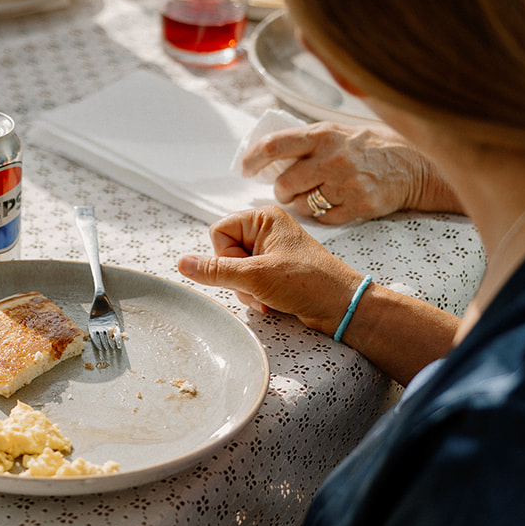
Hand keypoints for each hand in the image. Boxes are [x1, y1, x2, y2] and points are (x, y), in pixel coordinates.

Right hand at [177, 206, 361, 331]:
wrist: (342, 307)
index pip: (217, 232)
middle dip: (236, 278)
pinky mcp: (273, 269)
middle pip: (223, 253)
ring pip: (233, 271)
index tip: (246, 269)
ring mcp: (269, 251)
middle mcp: (265, 231)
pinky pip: (246, 281)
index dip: (225, 256)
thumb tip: (182, 263)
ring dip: (245, 290)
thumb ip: (215, 270)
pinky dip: (254, 295)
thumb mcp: (256, 276)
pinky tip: (270, 302)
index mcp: (263, 218)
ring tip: (267, 297)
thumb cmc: (310, 283)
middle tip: (258, 286)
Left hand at [241, 122, 458, 221]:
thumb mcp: (337, 131)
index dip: (252, 160)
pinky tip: (333, 203)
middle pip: (284, 183)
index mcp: (322, 134)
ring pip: (302, 204)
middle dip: (281, 190)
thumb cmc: (371, 146)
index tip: (245, 169)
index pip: (273, 146)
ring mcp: (346, 183)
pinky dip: (322, 214)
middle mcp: (332, 158)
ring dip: (301, 204)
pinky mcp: (359, 205)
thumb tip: (266, 153)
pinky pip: (324, 217)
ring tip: (314, 195)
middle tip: (288, 189)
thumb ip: (306, 141)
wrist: (416, 164)